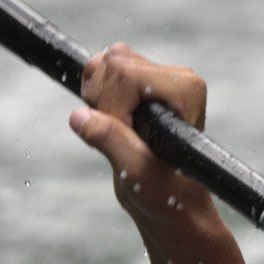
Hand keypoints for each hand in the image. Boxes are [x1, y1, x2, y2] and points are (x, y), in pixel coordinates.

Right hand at [70, 43, 217, 238]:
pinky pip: (99, 69)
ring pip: (103, 63)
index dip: (111, 106)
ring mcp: (158, 76)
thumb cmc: (165, 193)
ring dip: (98, 98)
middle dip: (103, 101)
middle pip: (112, 62)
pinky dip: (95, 94)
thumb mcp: (137, 172)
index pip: (125, 73)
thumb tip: (79, 116)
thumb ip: (111, 141)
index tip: (125, 138)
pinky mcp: (141, 80)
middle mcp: (176, 76)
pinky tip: (113, 120)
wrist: (169, 201)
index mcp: (185, 89)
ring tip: (119, 130)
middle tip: (122, 137)